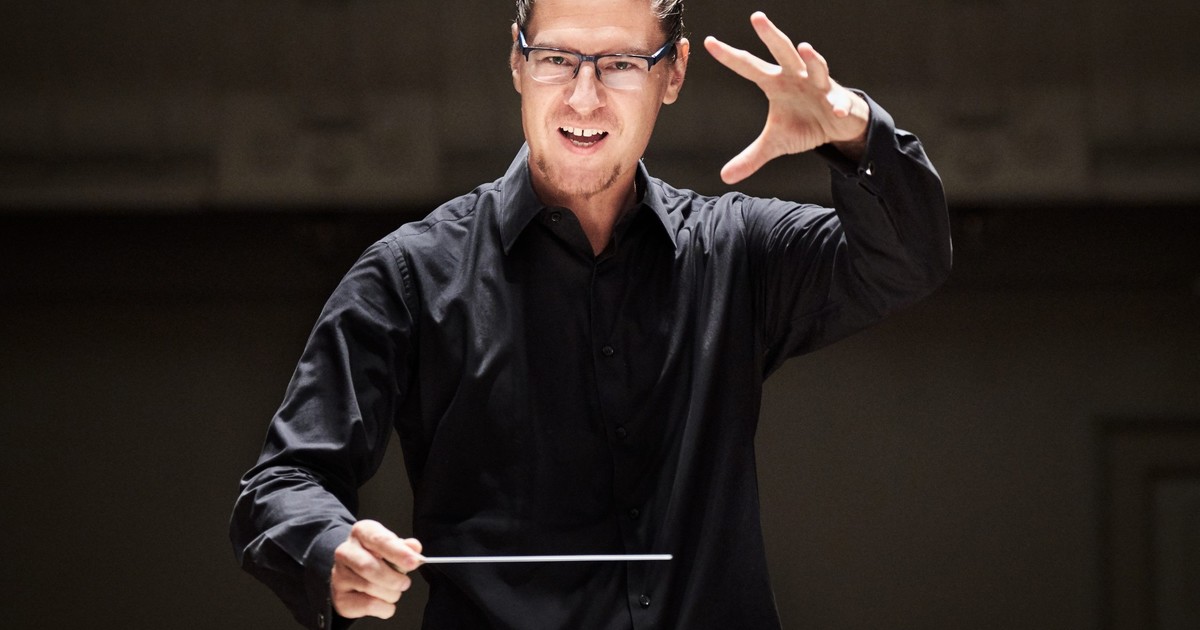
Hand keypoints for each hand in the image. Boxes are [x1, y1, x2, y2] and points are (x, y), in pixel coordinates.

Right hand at [331, 520, 423, 619]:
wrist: (353, 573)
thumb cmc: (377, 557)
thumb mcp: (392, 546)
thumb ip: (405, 547)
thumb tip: (414, 547)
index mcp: (361, 532)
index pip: (379, 540)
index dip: (398, 552)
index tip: (413, 562)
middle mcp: (345, 552)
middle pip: (369, 567)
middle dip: (393, 578)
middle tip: (405, 583)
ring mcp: (339, 575)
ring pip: (369, 588)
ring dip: (391, 594)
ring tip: (393, 591)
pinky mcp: (340, 598)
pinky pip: (368, 605)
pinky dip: (384, 607)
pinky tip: (384, 602)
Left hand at [704, 12, 868, 183]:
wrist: (837, 126)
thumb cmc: (804, 124)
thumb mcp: (775, 143)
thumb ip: (751, 157)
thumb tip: (726, 177)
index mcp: (775, 83)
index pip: (748, 66)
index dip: (730, 56)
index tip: (709, 42)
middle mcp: (795, 76)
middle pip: (781, 51)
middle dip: (770, 35)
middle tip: (757, 18)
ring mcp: (818, 84)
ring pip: (814, 66)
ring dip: (811, 58)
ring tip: (804, 47)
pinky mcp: (838, 98)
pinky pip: (838, 101)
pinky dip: (838, 106)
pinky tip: (836, 112)